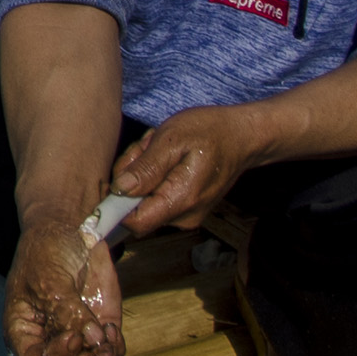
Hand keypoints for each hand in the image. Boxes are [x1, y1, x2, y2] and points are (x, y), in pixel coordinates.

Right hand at [4, 212, 122, 355]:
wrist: (72, 229)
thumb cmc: (47, 251)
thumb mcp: (50, 280)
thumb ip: (68, 313)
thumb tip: (92, 340)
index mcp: (24, 332)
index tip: (75, 339)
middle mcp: (49, 342)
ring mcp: (77, 339)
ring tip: (108, 342)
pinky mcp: (100, 332)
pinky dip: (115, 351)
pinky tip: (112, 329)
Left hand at [108, 103, 287, 233]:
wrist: (242, 136)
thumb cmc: (209, 132)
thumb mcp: (172, 139)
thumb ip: (145, 168)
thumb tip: (120, 189)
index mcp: (180, 201)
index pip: (135, 223)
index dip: (115, 206)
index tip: (114, 177)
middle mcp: (184, 216)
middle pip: (136, 209)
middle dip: (131, 178)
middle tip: (146, 149)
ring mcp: (186, 214)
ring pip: (144, 201)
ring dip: (142, 173)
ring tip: (159, 149)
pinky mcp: (186, 208)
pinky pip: (156, 197)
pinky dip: (153, 176)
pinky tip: (166, 157)